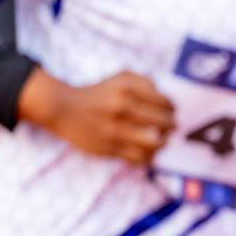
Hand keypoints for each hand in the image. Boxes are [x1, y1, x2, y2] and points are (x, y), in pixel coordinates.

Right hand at [17, 68, 175, 164]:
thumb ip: (146, 82)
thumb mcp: (121, 77)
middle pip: (164, 122)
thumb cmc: (99, 93)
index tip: (170, 111)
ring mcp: (115, 130)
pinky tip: (149, 151)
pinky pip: (139, 157)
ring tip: (162, 141)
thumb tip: (166, 101)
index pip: (165, 102)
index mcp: (127, 89)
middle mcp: (122, 108)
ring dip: (164, 143)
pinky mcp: (108, 148)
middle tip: (171, 127)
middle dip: (171, 126)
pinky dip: (149, 156)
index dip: (172, 108)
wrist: (63, 109)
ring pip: (154, 143)